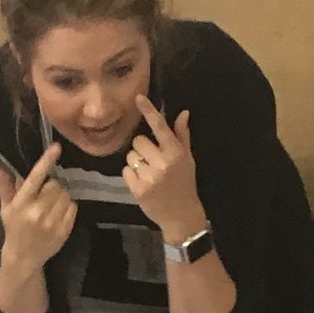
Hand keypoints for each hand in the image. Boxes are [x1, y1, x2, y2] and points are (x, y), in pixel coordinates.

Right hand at [0, 145, 76, 268]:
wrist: (23, 257)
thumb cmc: (14, 229)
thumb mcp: (6, 209)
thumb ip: (6, 188)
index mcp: (22, 204)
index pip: (36, 177)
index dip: (46, 160)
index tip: (57, 147)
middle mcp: (37, 212)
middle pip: (55, 184)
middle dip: (51, 186)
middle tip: (44, 195)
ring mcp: (52, 222)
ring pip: (65, 195)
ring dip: (60, 196)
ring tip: (51, 205)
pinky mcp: (64, 230)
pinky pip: (73, 207)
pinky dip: (67, 207)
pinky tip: (57, 214)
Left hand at [124, 96, 205, 242]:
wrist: (181, 215)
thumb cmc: (184, 184)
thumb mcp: (187, 159)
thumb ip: (182, 136)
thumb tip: (183, 113)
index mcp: (176, 153)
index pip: (160, 127)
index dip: (149, 111)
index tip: (138, 98)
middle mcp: (162, 162)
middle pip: (138, 141)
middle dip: (142, 148)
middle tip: (152, 160)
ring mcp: (149, 176)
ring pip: (131, 156)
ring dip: (136, 162)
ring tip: (148, 173)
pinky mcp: (138, 189)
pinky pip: (126, 171)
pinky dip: (131, 176)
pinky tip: (143, 183)